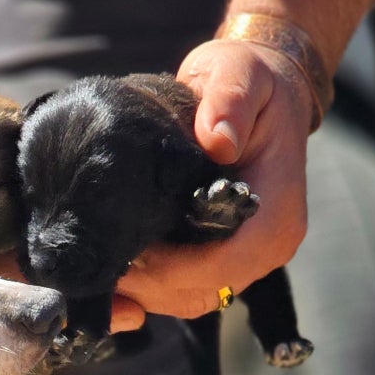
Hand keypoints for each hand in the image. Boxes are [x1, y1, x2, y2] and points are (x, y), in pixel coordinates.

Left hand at [109, 37, 311, 331]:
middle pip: (199, 292)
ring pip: (187, 299)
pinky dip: (149, 286)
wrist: (260, 94)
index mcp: (276, 213)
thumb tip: (217, 141)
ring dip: (142, 289)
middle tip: (97, 257)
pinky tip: (119, 259)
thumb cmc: (249, 80)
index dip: (169, 269)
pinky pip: (184, 291)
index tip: (125, 250)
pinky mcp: (225, 261)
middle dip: (145, 284)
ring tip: (102, 258)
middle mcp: (268, 246)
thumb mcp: (239, 74)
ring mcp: (247, 259)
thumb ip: (229, 102)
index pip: (221, 265)